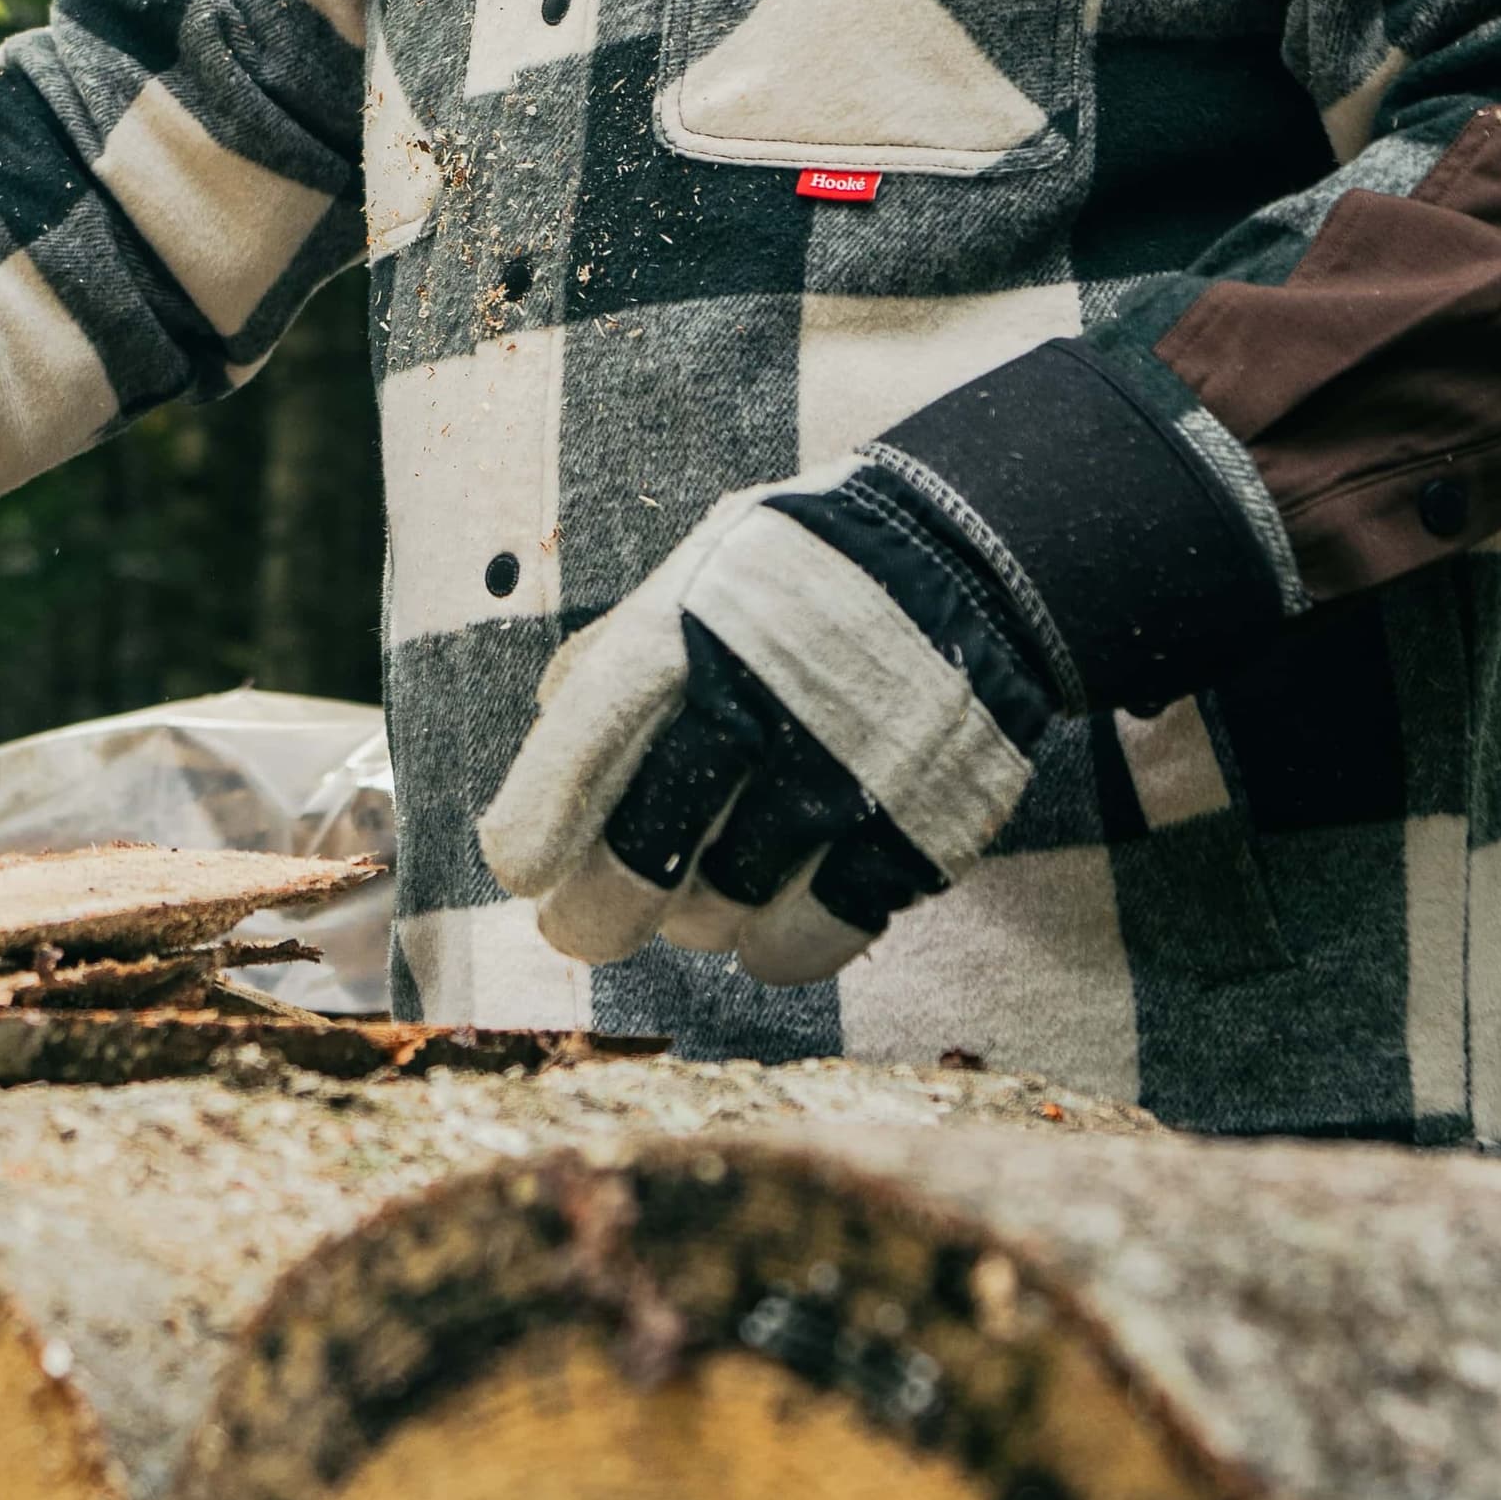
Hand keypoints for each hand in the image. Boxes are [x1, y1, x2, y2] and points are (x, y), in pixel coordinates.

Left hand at [476, 341, 1295, 984]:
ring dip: (694, 920)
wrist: (978, 551)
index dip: (540, 826)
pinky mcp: (921, 825)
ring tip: (694, 901)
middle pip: (645, 856)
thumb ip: (616, 655)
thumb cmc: (798, 580)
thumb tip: (544, 749)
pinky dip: (780, 949)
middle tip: (584, 929)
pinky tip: (764, 935)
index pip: (583, 749)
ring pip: (726, 906)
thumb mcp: (699, 571)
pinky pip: (823, 930)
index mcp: (687, 629)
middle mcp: (762, 701)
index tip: (522, 869)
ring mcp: (848, 770)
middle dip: (597, 913)